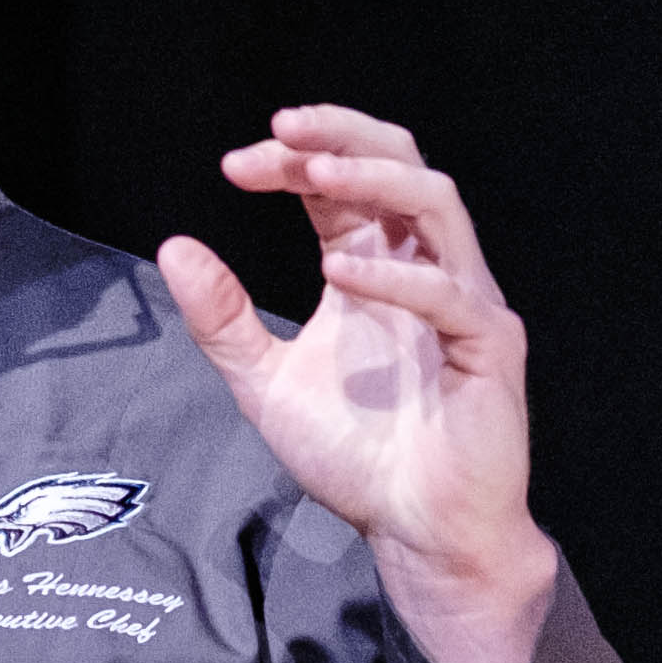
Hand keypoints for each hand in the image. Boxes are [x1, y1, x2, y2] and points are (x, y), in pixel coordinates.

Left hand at [161, 105, 560, 662]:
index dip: (293, 160)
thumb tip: (173, 248)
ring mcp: (463, 302)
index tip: (235, 166)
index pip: (341, 183)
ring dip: (376, 178)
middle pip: (401, 163)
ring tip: (314, 173)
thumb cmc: (357, 459)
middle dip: (344, 134)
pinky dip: (398, 276)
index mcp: (374, 268)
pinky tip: (340, 272)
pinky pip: (450, 295)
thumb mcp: (265, 384)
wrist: (416, 533)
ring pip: (438, 204)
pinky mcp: (488, 347)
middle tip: (282, 129)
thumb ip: (223, 321)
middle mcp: (422, 270)